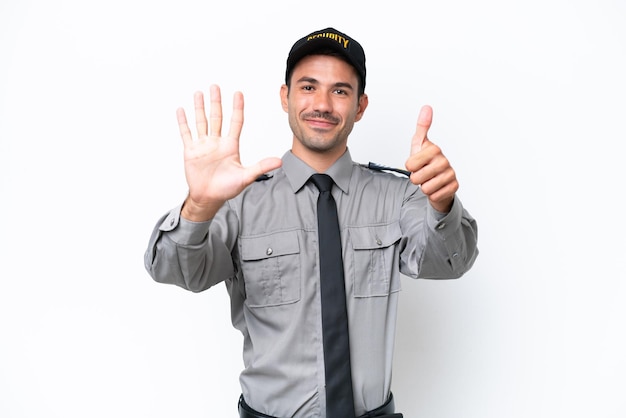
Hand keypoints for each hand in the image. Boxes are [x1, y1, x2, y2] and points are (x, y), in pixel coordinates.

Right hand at [177, 85, 281, 220]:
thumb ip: (261, 167)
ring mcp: (203, 145)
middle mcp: (217, 142)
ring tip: (199, 93)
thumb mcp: (246, 177)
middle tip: (215, 86)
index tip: (238, 93)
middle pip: (217, 117)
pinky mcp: (191, 151)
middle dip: (216, 102)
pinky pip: (187, 133)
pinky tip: (181, 110)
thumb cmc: (227, 189)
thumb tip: (279, 162)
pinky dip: (183, 122)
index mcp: (230, 146)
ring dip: (200, 108)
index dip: (237, 108)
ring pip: (201, 122)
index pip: (235, 122)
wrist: (208, 198)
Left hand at [405, 105, 457, 212]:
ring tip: (429, 180)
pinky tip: (436, 187)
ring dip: (424, 187)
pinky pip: (434, 196)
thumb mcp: (419, 144)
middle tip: (423, 173)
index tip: (417, 163)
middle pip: (416, 178)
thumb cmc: (427, 161)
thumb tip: (427, 107)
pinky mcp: (454, 187)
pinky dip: (432, 194)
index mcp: (434, 149)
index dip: (410, 167)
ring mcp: (450, 174)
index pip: (409, 165)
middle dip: (416, 179)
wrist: (439, 179)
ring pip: (425, 188)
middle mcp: (444, 161)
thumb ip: (422, 127)